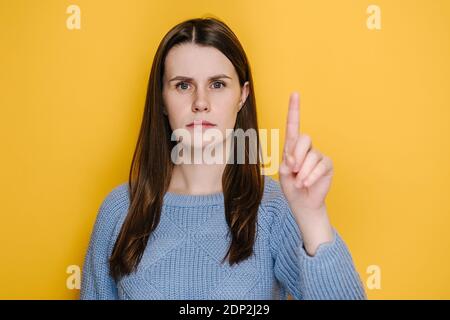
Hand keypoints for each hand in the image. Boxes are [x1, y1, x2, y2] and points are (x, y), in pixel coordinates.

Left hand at [278, 92, 334, 255]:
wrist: (302, 202)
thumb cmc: (291, 186)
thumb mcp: (283, 172)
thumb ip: (287, 161)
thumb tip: (295, 159)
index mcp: (292, 146)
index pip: (293, 125)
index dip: (294, 109)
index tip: (295, 93)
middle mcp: (306, 148)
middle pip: (304, 139)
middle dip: (296, 155)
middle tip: (292, 169)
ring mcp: (318, 155)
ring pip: (312, 155)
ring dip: (302, 171)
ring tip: (299, 182)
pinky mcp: (327, 165)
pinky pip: (320, 166)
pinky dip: (311, 176)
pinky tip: (306, 183)